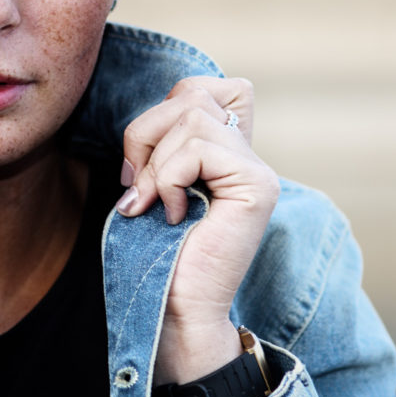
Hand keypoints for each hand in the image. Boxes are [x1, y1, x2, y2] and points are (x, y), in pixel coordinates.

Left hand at [116, 77, 277, 388]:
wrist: (173, 310)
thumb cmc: (155, 253)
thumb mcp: (149, 182)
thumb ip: (159, 143)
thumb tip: (144, 122)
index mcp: (225, 151)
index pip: (203, 86)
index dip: (162, 109)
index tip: (142, 163)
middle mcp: (248, 155)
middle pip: (193, 92)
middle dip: (145, 132)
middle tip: (137, 185)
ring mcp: (258, 169)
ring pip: (193, 116)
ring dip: (155, 162)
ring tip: (153, 204)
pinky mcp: (257, 186)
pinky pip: (197, 149)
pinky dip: (169, 179)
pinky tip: (173, 215)